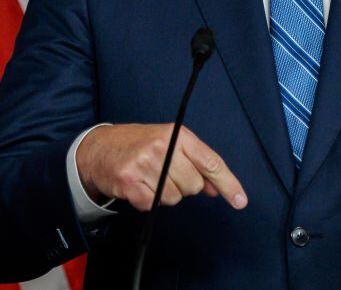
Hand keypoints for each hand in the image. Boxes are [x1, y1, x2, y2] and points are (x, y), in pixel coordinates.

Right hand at [75, 123, 247, 211]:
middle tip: (167, 173)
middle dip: (184, 185)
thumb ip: (196, 163)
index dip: (228, 183)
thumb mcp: (171, 144)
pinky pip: (152, 205)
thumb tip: (217, 188)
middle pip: (194, 185)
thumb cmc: (141, 144)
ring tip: (150, 177)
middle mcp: (162, 147)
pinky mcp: (129, 182)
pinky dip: (147, 200)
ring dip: (165, 193)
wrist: (99, 148)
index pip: (211, 162)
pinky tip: (139, 185)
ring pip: (174, 197)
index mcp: (178, 135)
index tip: (240, 201)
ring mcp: (144, 164)